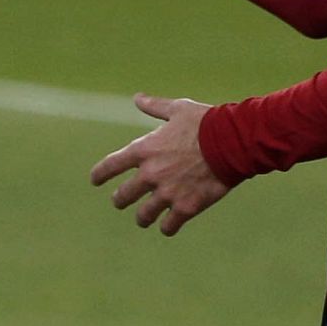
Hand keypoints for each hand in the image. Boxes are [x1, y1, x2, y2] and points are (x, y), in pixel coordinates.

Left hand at [90, 93, 231, 236]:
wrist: (231, 143)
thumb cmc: (204, 122)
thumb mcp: (177, 109)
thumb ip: (154, 107)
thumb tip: (137, 98)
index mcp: (144, 150)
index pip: (110, 166)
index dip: (100, 174)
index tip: (95, 181)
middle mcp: (150, 174)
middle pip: (122, 196)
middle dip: (120, 200)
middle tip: (121, 201)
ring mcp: (167, 193)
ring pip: (143, 216)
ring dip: (142, 217)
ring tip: (143, 218)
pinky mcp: (186, 208)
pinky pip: (168, 226)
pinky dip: (167, 227)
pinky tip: (168, 226)